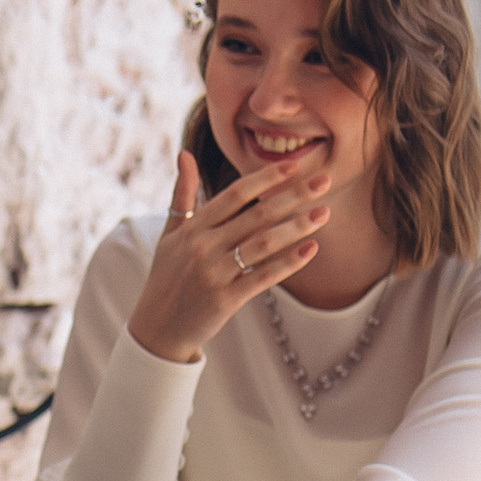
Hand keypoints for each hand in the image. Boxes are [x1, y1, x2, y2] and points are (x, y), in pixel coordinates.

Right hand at [126, 146, 329, 365]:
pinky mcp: (225, 299)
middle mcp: (203, 246)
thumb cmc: (166, 276)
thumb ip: (181, 193)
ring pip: (263, 244)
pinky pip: (262, 277)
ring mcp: (214, 273)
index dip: (266, 178)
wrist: (156, 327)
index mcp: (193, 227)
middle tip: (324, 182)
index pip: (235, 194)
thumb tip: (185, 153)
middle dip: (293, 196)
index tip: (294, 166)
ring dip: (297, 227)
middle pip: (256, 214)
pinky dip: (288, 263)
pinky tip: (310, 249)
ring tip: (324, 213)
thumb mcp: (170, 234)